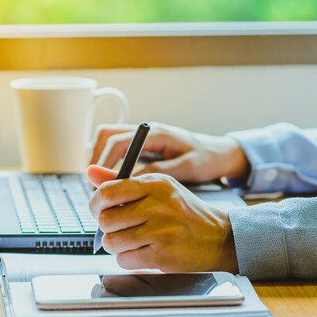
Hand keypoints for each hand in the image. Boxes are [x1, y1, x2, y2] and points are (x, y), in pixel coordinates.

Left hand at [87, 165, 238, 272]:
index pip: (108, 191)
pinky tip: (143, 252)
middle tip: (119, 227)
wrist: (219, 237)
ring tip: (132, 241)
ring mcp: (161, 231)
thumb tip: (90, 172)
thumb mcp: (158, 188)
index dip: (95, 203)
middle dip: (107, 227)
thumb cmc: (184, 213)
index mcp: (155, 184)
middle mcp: (158, 205)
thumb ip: (122, 181)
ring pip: (112, 242)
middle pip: (106, 219)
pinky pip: (125, 260)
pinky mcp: (162, 255)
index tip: (98, 209)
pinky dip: (128, 259)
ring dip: (117, 245)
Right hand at [90, 123, 249, 183]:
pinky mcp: (143, 147)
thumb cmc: (207, 159)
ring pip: (108, 141)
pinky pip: (117, 150)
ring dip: (100, 160)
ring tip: (100, 186)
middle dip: (95, 158)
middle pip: (106, 135)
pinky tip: (112, 183)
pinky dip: (109, 164)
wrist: (221, 154)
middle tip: (95, 185)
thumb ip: (158, 171)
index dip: (104, 162)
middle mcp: (145, 131)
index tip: (100, 182)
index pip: (118, 141)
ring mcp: (143, 138)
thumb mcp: (186, 168)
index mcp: (156, 133)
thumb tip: (130, 180)